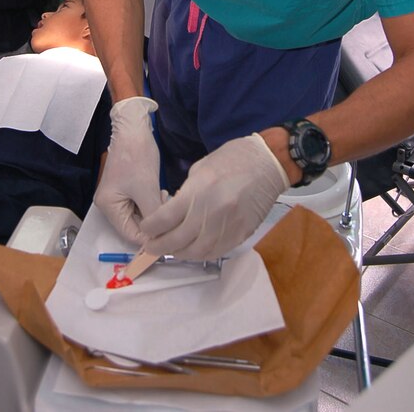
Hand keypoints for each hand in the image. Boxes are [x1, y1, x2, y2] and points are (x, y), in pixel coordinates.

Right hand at [94, 96, 162, 243]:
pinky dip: (153, 202)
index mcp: (108, 207)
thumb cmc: (137, 156)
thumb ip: (154, 215)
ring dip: (155, 211)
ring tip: (165, 198)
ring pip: (140, 215)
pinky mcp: (128, 188)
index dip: (150, 237)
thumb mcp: (147, 188)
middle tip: (169, 209)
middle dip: (153, 221)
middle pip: (134, 225)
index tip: (170, 233)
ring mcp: (118, 196)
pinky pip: (141, 204)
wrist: (133, 128)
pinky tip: (162, 193)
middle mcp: (109, 205)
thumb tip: (164, 236)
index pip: (130, 234)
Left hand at [140, 133, 289, 259]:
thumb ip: (185, 194)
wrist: (267, 163)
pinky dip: (200, 254)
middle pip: (177, 241)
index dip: (150, 228)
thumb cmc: (232, 159)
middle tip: (151, 247)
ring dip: (179, 254)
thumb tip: (173, 213)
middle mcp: (211, 213)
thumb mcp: (200, 169)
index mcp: (198, 191)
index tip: (145, 229)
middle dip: (159, 246)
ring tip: (171, 250)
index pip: (164, 219)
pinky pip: (216, 252)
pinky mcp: (240, 235)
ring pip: (196, 252)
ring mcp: (227, 227)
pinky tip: (193, 250)